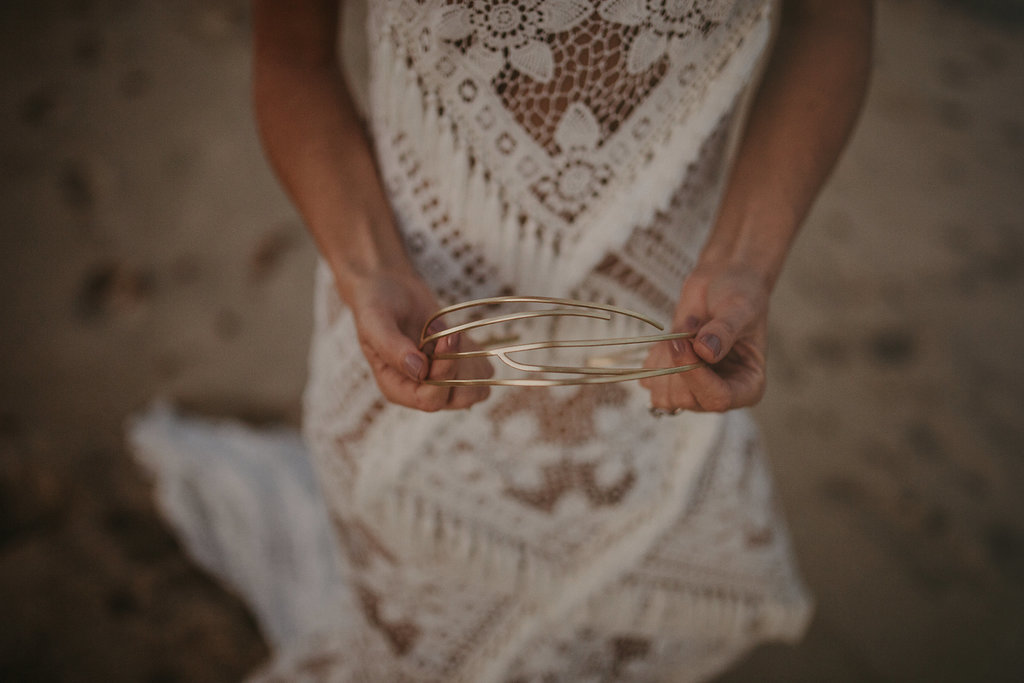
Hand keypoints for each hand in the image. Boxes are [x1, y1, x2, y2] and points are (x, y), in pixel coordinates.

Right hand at [345, 271, 492, 410]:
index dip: (443, 374)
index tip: (446, 339)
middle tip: (450, 336)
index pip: (429, 401)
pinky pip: (482, 373)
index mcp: (396, 388)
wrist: (389, 286)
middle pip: (457, 399)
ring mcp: (440, 379)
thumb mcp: (375, 322)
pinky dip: (478, 355)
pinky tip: (458, 336)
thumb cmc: (376, 304)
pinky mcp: (457, 365)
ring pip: (474, 390)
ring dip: (471, 362)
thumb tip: (419, 370)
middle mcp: (419, 389)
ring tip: (450, 335)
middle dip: (459, 367)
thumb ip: (392, 347)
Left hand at [640, 262, 769, 412]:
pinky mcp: (672, 380)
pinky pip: (650, 381)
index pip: (718, 400)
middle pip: (685, 399)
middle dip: (678, 362)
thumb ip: (724, 331)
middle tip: (689, 329)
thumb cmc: (738, 295)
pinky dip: (655, 357)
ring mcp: (694, 389)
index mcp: (748, 387)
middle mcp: (721, 393)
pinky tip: (672, 339)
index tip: (682, 342)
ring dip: (666, 359)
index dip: (695, 375)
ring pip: (663, 395)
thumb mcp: (738, 308)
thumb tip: (705, 351)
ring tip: (684, 333)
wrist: (719, 284)